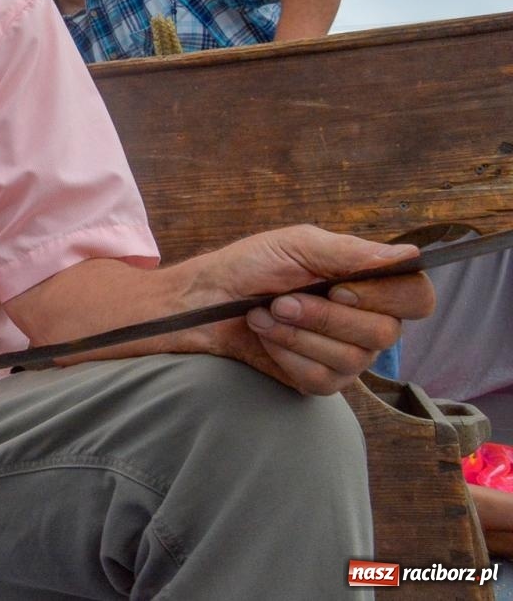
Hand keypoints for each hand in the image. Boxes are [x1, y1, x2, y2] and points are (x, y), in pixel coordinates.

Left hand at [201, 225, 434, 394]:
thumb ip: (352, 253)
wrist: (207, 298)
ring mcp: (347, 355)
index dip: (386, 296)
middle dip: (324, 316)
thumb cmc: (252, 265)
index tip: (339, 288)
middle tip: (282, 300)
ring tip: (266, 313)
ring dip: (298, 333)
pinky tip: (266, 336)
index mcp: (369, 283)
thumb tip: (410, 256)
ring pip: (352, 359)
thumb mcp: (298, 245)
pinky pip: (322, 379)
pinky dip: (287, 354)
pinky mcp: (321, 381)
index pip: (417, 297)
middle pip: (386, 333)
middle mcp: (368, 321)